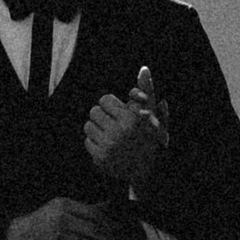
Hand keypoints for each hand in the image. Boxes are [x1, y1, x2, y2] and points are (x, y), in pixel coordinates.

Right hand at [5, 195, 124, 239]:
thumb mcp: (60, 209)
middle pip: (94, 230)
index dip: (109, 224)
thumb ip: (84, 208)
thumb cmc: (42, 222)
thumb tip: (108, 205)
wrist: (15, 236)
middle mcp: (61, 219)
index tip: (118, 232)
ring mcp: (57, 236)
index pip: (94, 213)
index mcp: (64, 205)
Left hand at [83, 65, 168, 196]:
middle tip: (113, 123)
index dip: (112, 105)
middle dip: (103, 116)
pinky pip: (87, 141)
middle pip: (94, 111)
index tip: (120, 112)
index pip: (104, 99)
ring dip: (98, 129)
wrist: (149, 170)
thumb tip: (143, 69)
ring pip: (88, 126)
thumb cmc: (150, 135)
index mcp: (132, 119)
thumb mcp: (152, 112)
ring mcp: (109, 147)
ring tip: (111, 134)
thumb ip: (147, 90)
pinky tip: (108, 146)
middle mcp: (119, 132)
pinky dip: (96, 142)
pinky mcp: (100, 158)